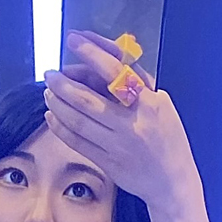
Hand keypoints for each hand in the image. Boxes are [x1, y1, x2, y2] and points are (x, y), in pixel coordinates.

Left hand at [44, 32, 203, 221]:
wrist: (173, 182)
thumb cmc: (168, 139)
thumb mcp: (161, 103)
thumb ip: (136, 82)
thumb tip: (103, 61)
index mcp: (149, 103)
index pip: (114, 70)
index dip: (90, 52)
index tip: (73, 39)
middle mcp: (133, 124)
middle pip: (87, 99)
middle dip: (63, 83)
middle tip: (50, 73)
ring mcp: (119, 146)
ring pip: (78, 121)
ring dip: (58, 103)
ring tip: (48, 92)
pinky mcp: (109, 164)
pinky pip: (78, 143)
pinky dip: (61, 128)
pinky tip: (52, 116)